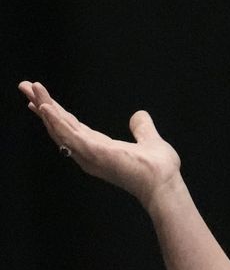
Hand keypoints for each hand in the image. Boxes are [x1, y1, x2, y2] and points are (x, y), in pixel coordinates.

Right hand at [18, 81, 181, 208]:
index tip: (41, 101)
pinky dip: (57, 122)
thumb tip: (139, 115)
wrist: (164, 182)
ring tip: (31, 89)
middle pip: (60, 126)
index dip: (56, 114)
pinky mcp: (94, 153)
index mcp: (99, 148)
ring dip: (45, 108)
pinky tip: (46, 108)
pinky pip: (70, 136)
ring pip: (60, 128)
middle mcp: (89, 152)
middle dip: (42, 106)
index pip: (71, 128)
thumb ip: (141, 128)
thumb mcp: (148, 140)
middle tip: (25, 87)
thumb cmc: (157, 169)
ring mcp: (90, 153)